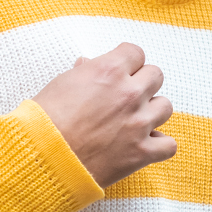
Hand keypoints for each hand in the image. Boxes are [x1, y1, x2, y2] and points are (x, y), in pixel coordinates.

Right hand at [32, 43, 176, 187]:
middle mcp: (129, 94)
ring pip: (165, 107)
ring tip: (136, 120)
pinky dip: (159, 145)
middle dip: (142, 83)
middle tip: (127, 95)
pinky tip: (145, 144)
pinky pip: (168, 145)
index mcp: (109, 70)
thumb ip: (82, 73)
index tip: (122, 70)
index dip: (128, 62)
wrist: (43, 158)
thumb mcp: (60, 85)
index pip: (136, 53)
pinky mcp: (141, 152)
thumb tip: (87, 64)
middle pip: (156, 76)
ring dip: (152, 112)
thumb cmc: (44, 121)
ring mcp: (138, 123)